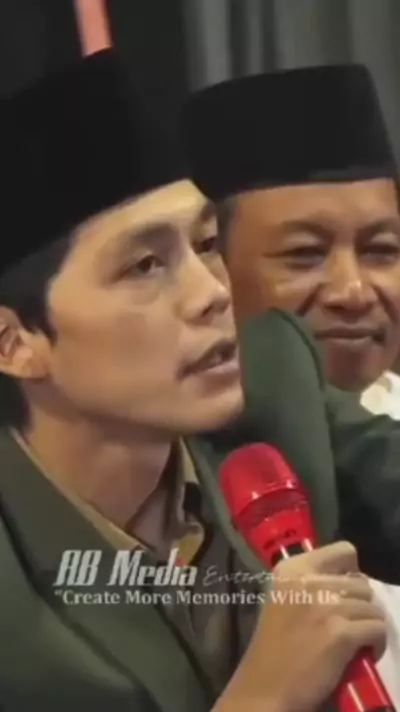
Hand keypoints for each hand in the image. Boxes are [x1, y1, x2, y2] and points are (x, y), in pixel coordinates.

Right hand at [213, 541, 385, 711]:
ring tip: (355, 641)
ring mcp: (326, 606)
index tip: (345, 592)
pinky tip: (362, 653)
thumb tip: (349, 580)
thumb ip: (310, 582)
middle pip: (361, 583)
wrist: (265, 684)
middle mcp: (309, 581)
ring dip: (368, 625)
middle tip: (349, 623)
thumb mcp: (283, 598)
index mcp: (292, 568)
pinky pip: (377, 629)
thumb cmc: (274, 644)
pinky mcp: (341, 633)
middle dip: (360, 604)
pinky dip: (376, 643)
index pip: (343, 551)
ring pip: (372, 607)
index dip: (351, 572)